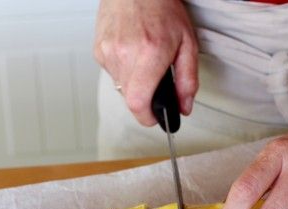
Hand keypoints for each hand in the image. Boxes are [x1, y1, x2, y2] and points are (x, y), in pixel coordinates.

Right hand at [94, 0, 197, 125]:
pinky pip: (113, 73)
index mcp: (150, 53)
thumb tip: (184, 107)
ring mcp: (108, 52)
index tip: (155, 118)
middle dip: (145, 99)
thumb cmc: (162, 8)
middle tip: (156, 85)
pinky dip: (124, 70)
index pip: (139, 102)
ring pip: (121, 87)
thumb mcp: (187, 43)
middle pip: (131, 99)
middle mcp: (125, 54)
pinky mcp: (99, 50)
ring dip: (135, 83)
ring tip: (144, 61)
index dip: (147, 117)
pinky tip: (132, 52)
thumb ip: (188, 79)